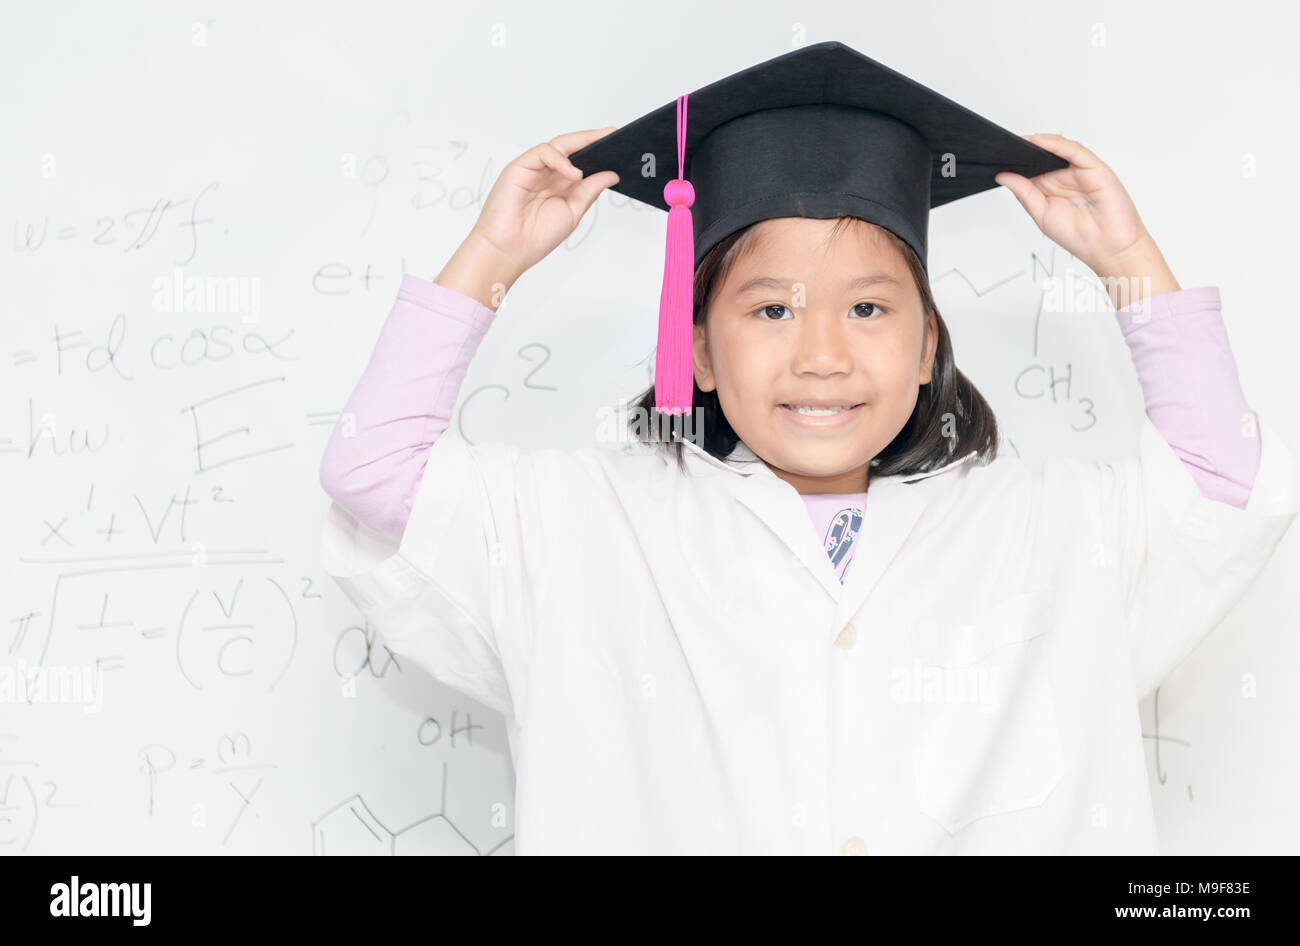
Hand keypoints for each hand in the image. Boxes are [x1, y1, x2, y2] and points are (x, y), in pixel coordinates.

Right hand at [470, 127, 620, 279]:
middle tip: (612, 134)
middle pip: (570, 148)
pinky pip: (542, 152)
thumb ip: (590, 191)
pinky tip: (574, 172)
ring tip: (599, 153)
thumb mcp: (573, 212)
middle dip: (591, 139)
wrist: (509, 250)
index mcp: (559, 185)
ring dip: (579, 145)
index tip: (617, 143)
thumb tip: (611, 174)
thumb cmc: (535, 236)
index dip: (597, 150)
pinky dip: (560, 159)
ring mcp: (533, 169)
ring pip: (558, 145)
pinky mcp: (519, 167)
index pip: (580, 160)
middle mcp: (546, 174)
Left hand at [996, 133, 1178, 306]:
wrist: (1108, 248)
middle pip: (1042, 155)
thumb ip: (1024, 192)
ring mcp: (1079, 171)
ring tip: (1017, 141)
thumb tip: (1003, 176)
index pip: (1030, 169)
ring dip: (1037, 143)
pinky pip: (1074, 150)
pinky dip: (1056, 144)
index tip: (995, 156)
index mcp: (1051, 189)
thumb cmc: (1078, 236)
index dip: (1014, 162)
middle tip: (1002, 145)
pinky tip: (1039, 141)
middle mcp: (1065, 177)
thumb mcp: (1041, 213)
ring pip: (1057, 149)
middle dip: (1023, 149)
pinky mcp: (1094, 168)